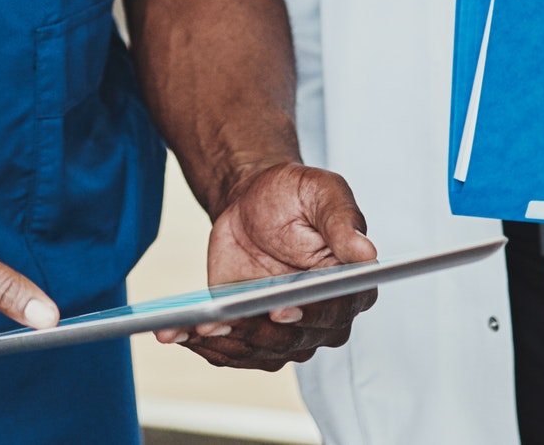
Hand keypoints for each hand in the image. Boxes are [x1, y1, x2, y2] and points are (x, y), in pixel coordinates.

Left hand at [154, 162, 378, 370]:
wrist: (253, 202)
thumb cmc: (293, 195)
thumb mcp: (322, 192)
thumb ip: (343, 221)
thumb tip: (366, 253)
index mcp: (351, 286)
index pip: (335, 310)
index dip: (309, 314)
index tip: (282, 310)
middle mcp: (323, 319)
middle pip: (292, 339)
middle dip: (256, 332)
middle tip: (222, 321)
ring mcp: (287, 332)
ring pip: (259, 352)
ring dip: (225, 343)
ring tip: (191, 327)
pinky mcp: (252, 334)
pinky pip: (231, 351)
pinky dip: (205, 345)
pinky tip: (177, 332)